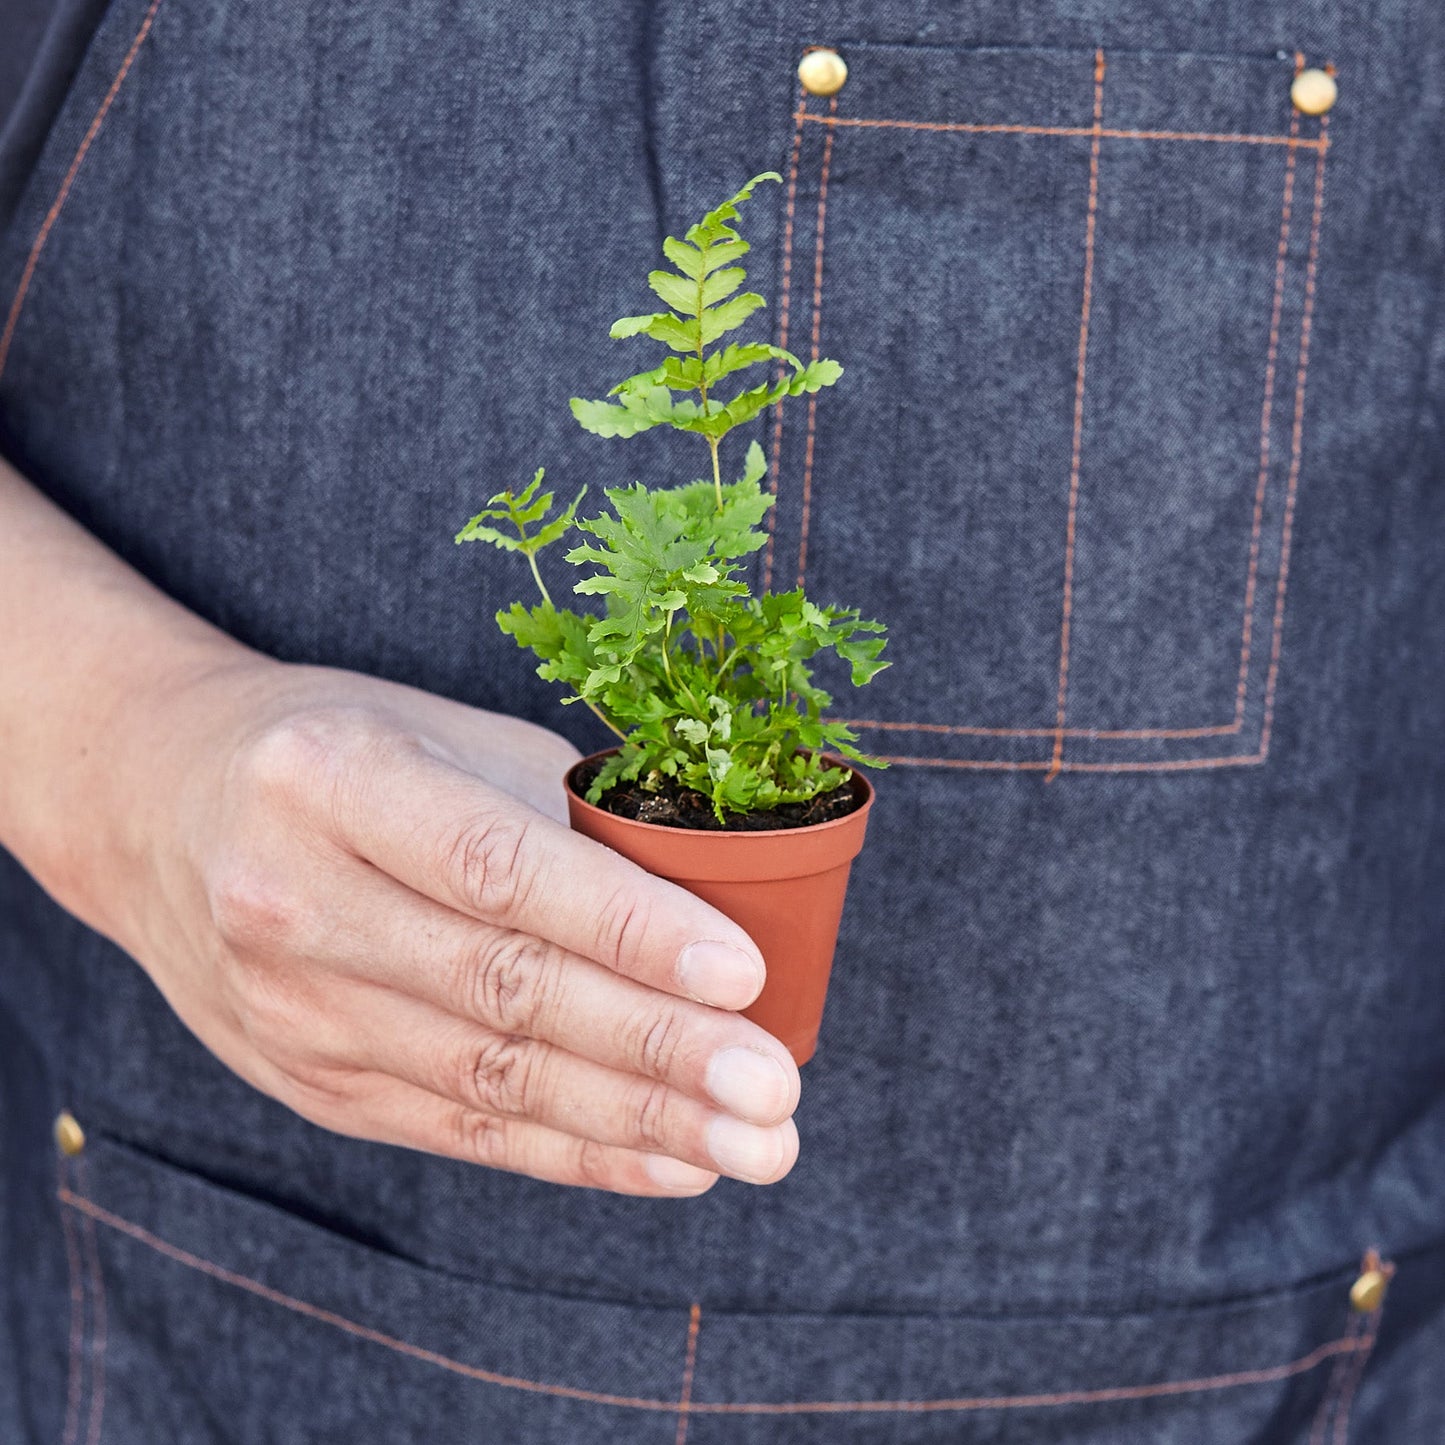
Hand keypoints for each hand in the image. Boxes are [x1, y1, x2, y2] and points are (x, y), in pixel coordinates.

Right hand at [93, 657, 801, 1195]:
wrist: (158, 806)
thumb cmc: (336, 749)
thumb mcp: (441, 736)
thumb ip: (560, 815)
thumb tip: (713, 905)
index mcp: (337, 778)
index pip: (500, 868)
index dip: (628, 928)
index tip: (744, 973)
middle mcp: (296, 899)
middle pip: (502, 991)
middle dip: (655, 1050)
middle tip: (773, 1092)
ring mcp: (291, 1007)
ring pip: (490, 1080)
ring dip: (636, 1122)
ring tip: (751, 1145)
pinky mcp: (308, 1079)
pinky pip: (458, 1128)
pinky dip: (573, 1151)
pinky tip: (668, 1164)